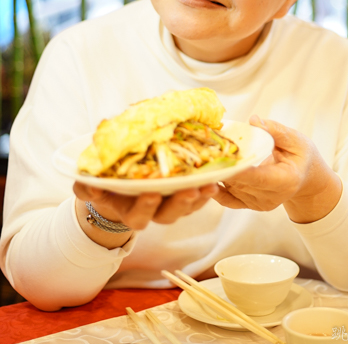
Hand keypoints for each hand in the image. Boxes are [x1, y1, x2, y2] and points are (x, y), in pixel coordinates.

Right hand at [73, 182, 218, 247]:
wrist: (120, 181)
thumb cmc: (104, 182)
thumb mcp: (91, 182)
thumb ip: (86, 185)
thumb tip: (89, 186)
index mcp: (131, 212)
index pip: (139, 216)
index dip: (145, 206)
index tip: (151, 193)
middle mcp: (154, 212)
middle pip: (169, 214)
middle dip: (179, 202)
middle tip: (189, 189)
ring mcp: (171, 204)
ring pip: (188, 207)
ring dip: (199, 197)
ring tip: (209, 184)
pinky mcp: (184, 193)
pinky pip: (198, 195)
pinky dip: (207, 188)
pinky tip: (217, 176)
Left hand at [212, 116, 341, 223]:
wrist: (305, 178)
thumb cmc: (301, 155)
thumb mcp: (295, 139)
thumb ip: (274, 130)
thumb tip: (254, 120)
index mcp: (286, 181)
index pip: (259, 178)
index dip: (239, 171)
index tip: (221, 161)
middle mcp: (271, 197)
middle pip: (240, 184)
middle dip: (221, 168)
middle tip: (202, 151)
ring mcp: (258, 203)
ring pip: (231, 189)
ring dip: (216, 173)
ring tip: (202, 156)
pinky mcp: (249, 205)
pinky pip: (226, 199)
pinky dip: (215, 186)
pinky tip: (206, 171)